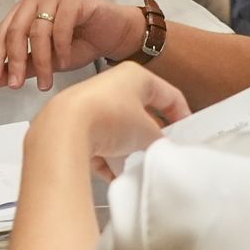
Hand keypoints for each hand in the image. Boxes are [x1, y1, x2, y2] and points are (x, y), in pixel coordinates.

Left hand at [0, 0, 145, 91]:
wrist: (113, 35)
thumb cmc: (80, 44)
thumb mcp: (47, 60)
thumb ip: (24, 66)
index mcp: (24, 10)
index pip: (1, 32)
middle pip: (16, 30)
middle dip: (14, 61)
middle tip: (17, 85)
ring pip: (38, 31)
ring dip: (41, 61)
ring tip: (47, 82)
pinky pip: (61, 26)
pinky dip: (61, 48)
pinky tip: (65, 62)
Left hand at [31, 63, 193, 180]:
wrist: (62, 131)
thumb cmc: (107, 118)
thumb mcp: (147, 132)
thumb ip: (159, 139)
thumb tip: (158, 147)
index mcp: (134, 76)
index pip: (168, 95)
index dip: (182, 115)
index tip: (186, 133)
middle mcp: (110, 85)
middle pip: (140, 113)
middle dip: (150, 136)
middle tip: (160, 151)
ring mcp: (90, 104)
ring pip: (118, 130)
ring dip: (127, 149)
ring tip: (136, 164)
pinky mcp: (73, 124)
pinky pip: (97, 143)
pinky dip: (106, 158)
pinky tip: (113, 173)